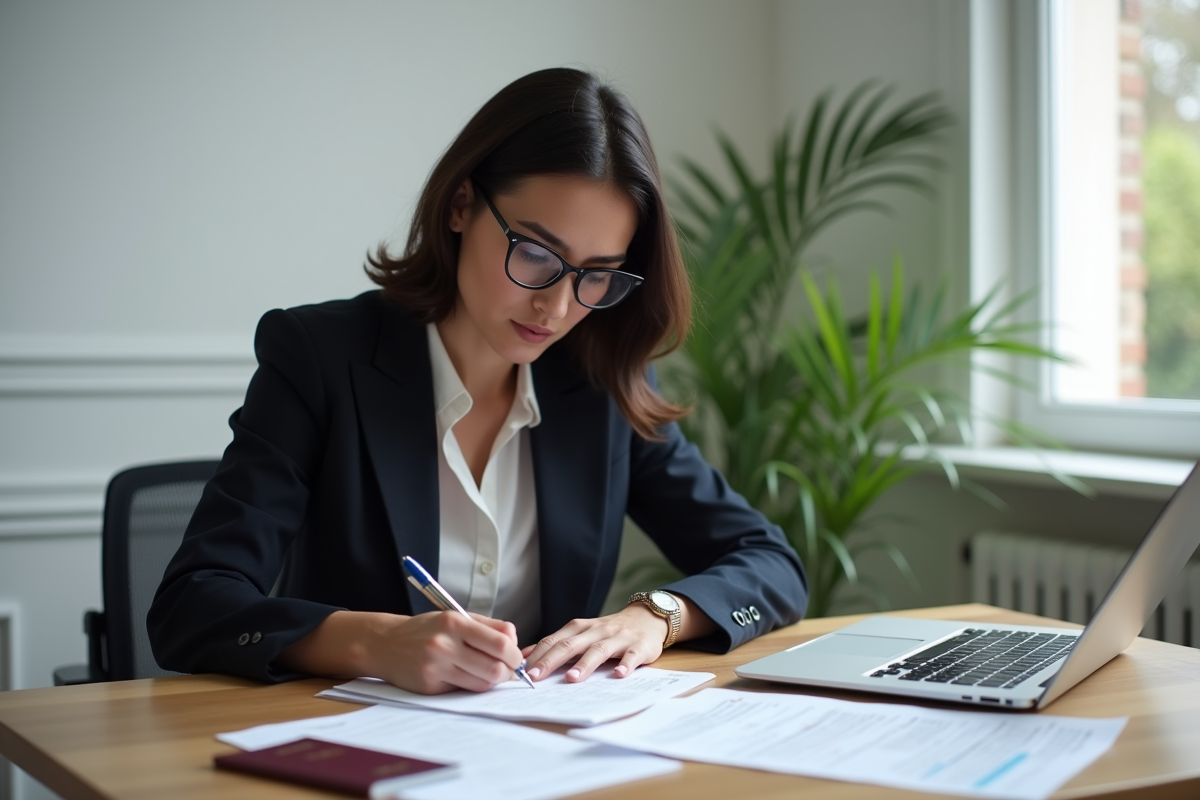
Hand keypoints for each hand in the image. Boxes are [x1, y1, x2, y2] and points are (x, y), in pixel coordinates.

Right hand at [278, 610, 524, 694]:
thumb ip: (488, 627)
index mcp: (455, 623)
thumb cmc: (426, 629)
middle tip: (508, 670)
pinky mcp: (430, 687)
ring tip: (489, 674)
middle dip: (508, 672)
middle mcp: (444, 645)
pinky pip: (462, 691)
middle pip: (494, 669)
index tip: (515, 657)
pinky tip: (465, 676)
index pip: (500, 644)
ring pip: (481, 684)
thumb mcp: (454, 617)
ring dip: (492, 682)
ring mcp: (436, 668)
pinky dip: (470, 686)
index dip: (514, 655)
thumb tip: (516, 644)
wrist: (385, 644)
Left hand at [521, 604, 667, 682]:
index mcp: (579, 628)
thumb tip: (526, 656)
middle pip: (571, 645)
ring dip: (584, 664)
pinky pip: (632, 655)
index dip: (538, 655)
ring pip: (598, 650)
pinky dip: (626, 664)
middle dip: (552, 660)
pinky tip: (619, 674)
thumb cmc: (608, 631)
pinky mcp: (638, 646)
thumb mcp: (581, 633)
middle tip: (536, 677)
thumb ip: (557, 643)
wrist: (646, 618)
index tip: (521, 670)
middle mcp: (596, 631)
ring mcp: (618, 638)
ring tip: (572, 678)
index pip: (554, 640)